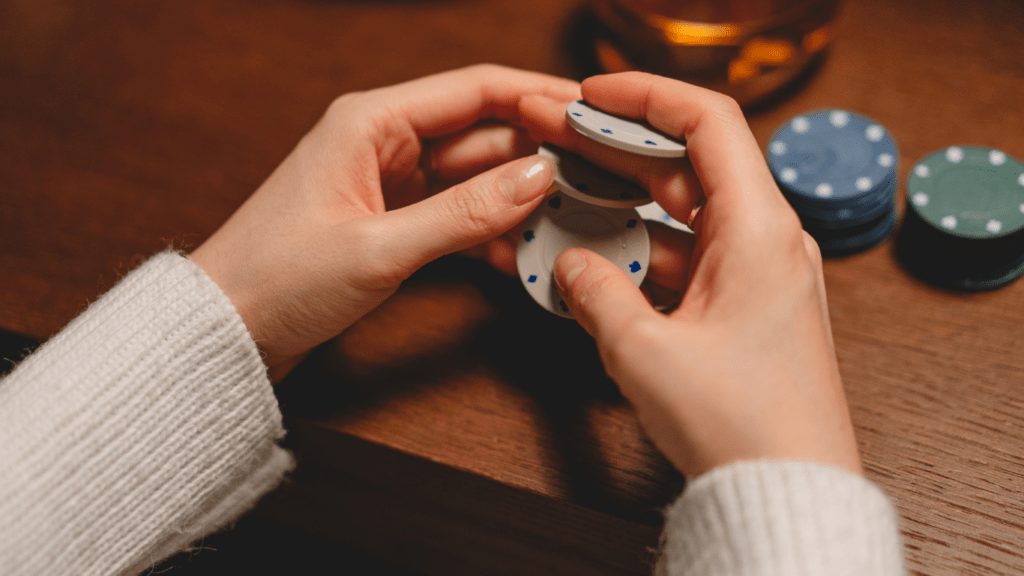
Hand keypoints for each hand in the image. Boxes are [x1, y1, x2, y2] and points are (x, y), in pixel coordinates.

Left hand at [191, 65, 580, 381]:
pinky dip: (488, 230)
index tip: (591, 112)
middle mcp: (383, 141)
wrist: (225, 330)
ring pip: (474, 176)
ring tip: (572, 217)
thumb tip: (538, 178)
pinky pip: (456, 213)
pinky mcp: (391, 220)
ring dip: (518, 197)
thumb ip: (462, 214)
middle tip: (598, 175)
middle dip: (539, 153)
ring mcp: (389, 182)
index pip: (474, 89)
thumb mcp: (377, 247)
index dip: (538, 96)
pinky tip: (523, 251)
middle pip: (482, 133)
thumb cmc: (275, 278)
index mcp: (370, 121)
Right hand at [520, 73, 862, 477]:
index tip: (593, 93)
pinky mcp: (746, 307)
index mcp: (758, 230)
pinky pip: (689, 258)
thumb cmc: (743, 424)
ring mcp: (759, 274)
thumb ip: (596, 292)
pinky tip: (600, 262)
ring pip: (685, 214)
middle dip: (622, 150)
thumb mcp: (645, 352)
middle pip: (690, 164)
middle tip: (564, 143)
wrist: (789, 490)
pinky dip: (645, 253)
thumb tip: (570, 263)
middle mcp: (767, 241)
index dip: (646, 96)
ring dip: (628, 208)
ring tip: (569, 204)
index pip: (707, 122)